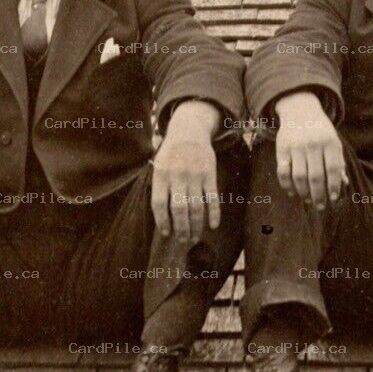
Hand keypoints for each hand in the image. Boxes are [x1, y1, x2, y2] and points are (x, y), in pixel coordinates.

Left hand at [151, 100, 221, 241]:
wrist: (189, 131)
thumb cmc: (171, 153)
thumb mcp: (158, 165)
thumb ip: (158, 187)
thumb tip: (161, 216)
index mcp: (161, 175)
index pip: (160, 204)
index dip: (162, 221)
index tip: (166, 233)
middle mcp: (178, 177)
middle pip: (179, 209)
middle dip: (181, 228)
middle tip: (182, 241)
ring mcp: (195, 176)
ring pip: (196, 207)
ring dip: (195, 225)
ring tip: (194, 237)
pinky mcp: (209, 175)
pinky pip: (212, 198)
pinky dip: (214, 213)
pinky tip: (213, 226)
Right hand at [274, 89, 345, 210]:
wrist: (300, 110)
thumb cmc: (321, 131)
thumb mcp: (334, 142)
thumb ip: (338, 162)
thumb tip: (343, 184)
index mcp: (329, 142)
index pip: (333, 169)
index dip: (334, 186)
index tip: (334, 198)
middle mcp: (313, 144)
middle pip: (316, 176)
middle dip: (318, 195)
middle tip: (320, 206)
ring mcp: (296, 146)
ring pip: (299, 176)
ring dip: (303, 193)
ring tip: (308, 200)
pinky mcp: (282, 149)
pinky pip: (283, 171)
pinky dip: (286, 185)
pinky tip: (292, 192)